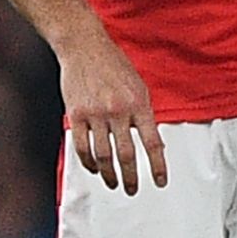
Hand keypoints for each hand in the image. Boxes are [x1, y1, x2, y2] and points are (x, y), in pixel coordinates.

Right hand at [59, 26, 166, 192]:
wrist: (84, 47)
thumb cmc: (115, 66)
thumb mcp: (139, 87)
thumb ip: (143, 114)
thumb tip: (152, 142)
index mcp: (139, 104)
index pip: (153, 143)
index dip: (158, 165)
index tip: (160, 181)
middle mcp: (118, 111)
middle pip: (127, 154)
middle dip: (131, 176)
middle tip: (133, 190)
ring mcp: (95, 114)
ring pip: (103, 154)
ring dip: (109, 174)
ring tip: (114, 183)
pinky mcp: (76, 114)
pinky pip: (82, 146)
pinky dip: (89, 161)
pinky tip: (94, 168)